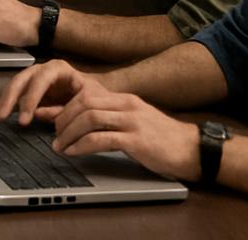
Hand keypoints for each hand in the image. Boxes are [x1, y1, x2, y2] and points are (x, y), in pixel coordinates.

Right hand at [0, 59, 97, 126]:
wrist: (98, 99)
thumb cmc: (94, 98)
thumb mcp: (84, 103)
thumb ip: (62, 110)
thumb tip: (38, 113)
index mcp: (59, 69)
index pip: (41, 79)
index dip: (31, 98)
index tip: (25, 118)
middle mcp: (45, 70)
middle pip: (23, 79)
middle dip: (10, 97)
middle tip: (2, 116)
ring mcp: (37, 79)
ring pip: (17, 84)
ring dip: (6, 100)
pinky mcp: (33, 89)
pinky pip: (18, 93)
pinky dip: (10, 103)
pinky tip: (3, 113)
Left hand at [47, 85, 200, 180]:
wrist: (193, 150)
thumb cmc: (163, 139)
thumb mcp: (135, 122)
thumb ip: (112, 120)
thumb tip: (84, 124)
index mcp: (125, 100)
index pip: (86, 95)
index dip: (65, 107)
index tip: (54, 120)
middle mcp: (127, 106)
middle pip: (84, 103)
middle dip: (63, 118)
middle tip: (54, 134)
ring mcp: (133, 122)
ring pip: (89, 118)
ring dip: (69, 133)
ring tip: (60, 146)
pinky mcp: (137, 140)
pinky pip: (101, 139)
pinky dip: (82, 145)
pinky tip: (74, 152)